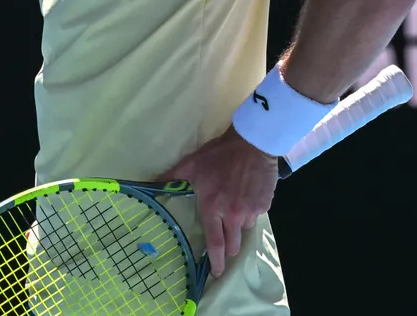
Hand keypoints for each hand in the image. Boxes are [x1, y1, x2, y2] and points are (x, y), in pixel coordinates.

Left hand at [158, 128, 278, 278]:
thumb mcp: (191, 164)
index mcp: (213, 208)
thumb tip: (150, 184)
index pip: (214, 242)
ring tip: (235, 207)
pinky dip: (251, 210)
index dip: (215, 262)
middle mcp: (233, 214)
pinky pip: (256, 214)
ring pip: (245, 228)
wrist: (251, 143)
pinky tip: (246, 195)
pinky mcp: (265, 204)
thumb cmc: (218, 155)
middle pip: (232, 244)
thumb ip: (171, 178)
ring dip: (239, 224)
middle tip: (225, 246)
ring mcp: (251, 211)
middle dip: (228, 248)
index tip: (215, 273)